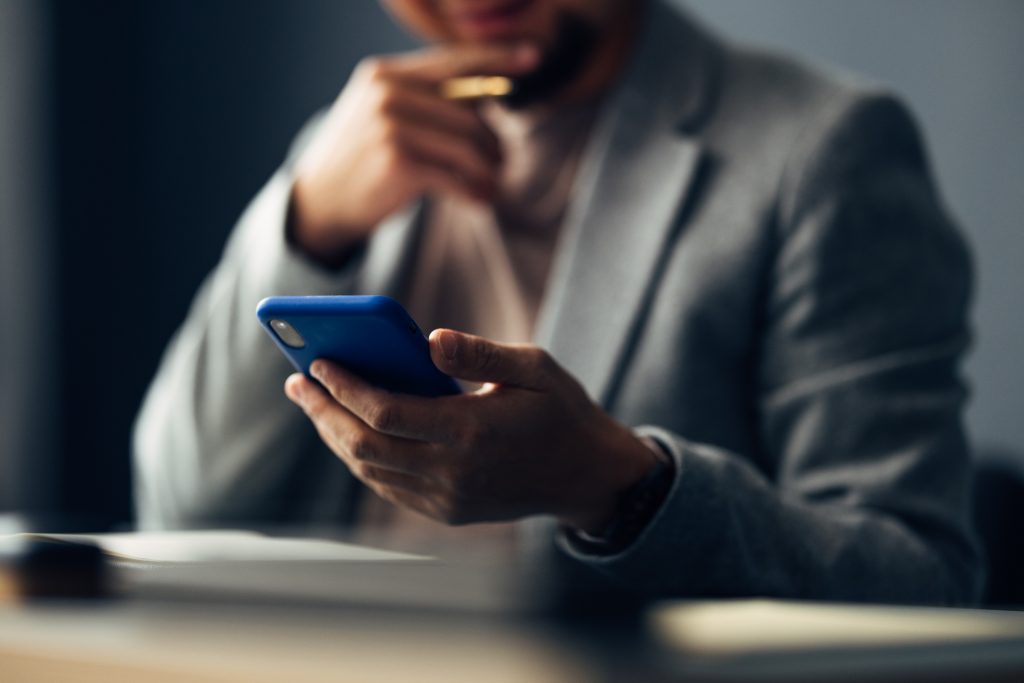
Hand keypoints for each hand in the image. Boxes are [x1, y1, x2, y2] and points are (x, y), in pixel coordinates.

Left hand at [284, 329, 658, 532]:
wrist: (587, 475)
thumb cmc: (560, 410)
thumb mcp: (534, 367)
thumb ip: (479, 353)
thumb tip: (429, 339)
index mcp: (473, 431)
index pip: (386, 412)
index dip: (345, 387)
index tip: (317, 362)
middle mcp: (454, 471)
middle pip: (365, 446)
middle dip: (323, 412)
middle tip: (297, 382)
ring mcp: (448, 498)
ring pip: (371, 469)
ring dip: (336, 436)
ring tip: (314, 403)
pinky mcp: (447, 511)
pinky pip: (388, 487)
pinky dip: (361, 458)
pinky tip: (349, 430)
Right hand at [288, 44, 539, 266]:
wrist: (321, 202)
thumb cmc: (362, 159)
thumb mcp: (383, 114)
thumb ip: (427, 99)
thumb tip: (492, 92)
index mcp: (386, 73)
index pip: (453, 61)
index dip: (497, 58)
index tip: (533, 56)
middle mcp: (387, 93)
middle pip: (471, 113)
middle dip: (494, 145)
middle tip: (501, 168)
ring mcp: (391, 126)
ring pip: (469, 145)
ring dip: (490, 172)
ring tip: (492, 188)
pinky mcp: (398, 162)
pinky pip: (457, 176)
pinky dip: (475, 192)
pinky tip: (479, 202)